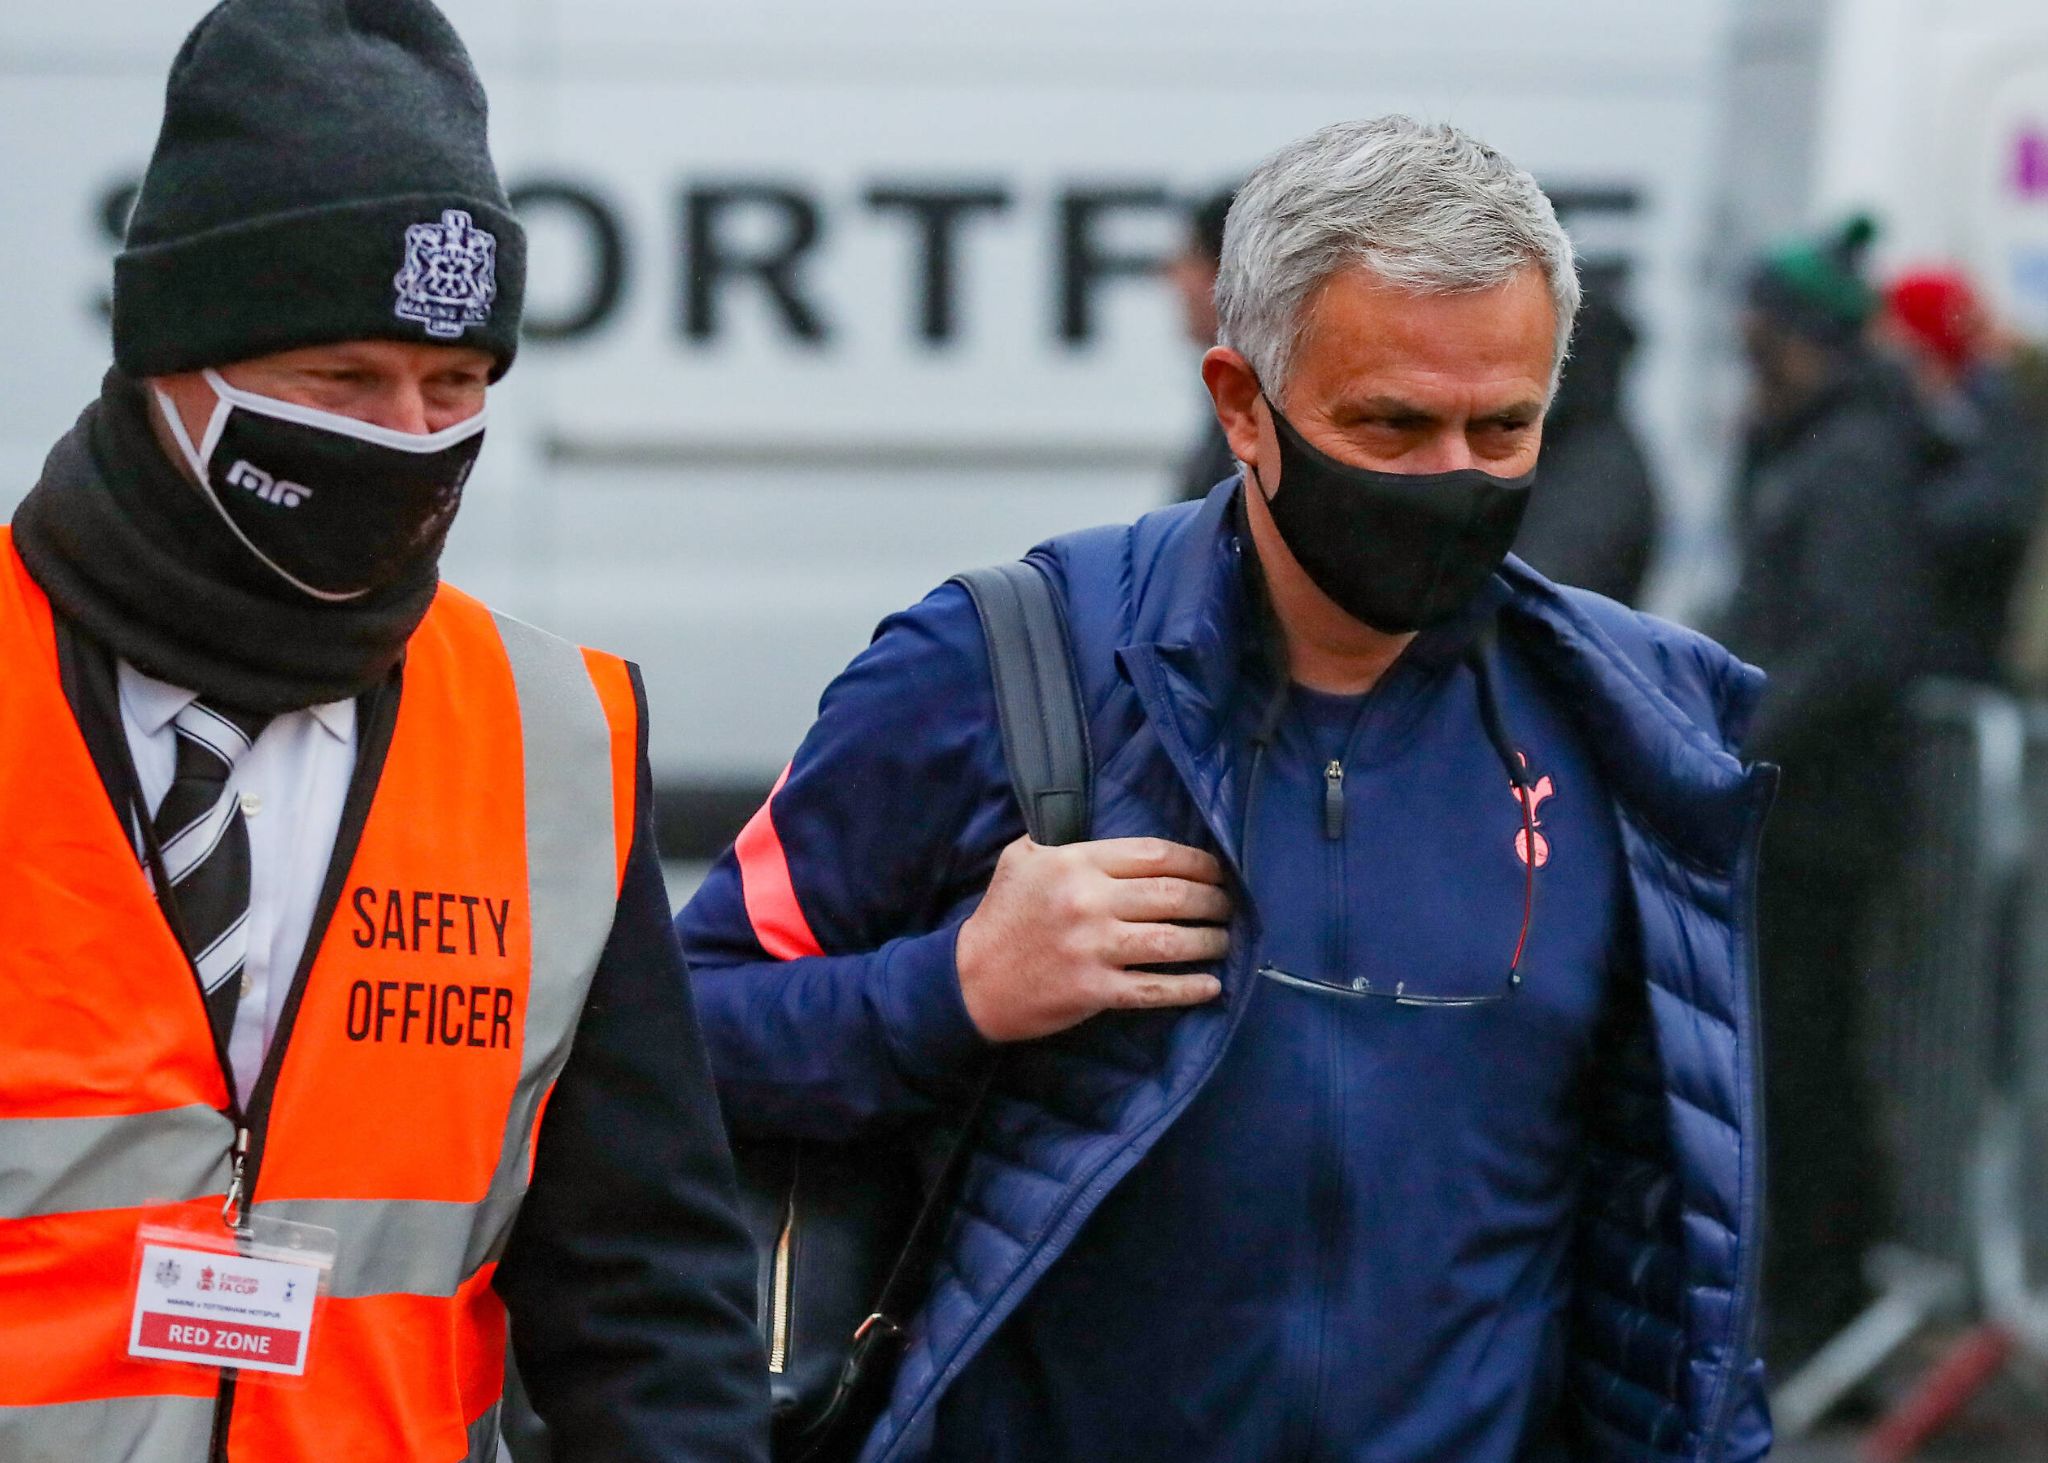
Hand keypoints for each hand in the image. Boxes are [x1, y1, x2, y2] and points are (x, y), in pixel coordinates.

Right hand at [954, 836, 1231, 1042]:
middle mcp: (1089, 902)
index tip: (1216, 869)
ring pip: (1171, 941)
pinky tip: (1211, 985)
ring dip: (1208, 941)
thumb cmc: (1002, 915)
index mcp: (1075, 863)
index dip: (1195, 862)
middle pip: (1172, 896)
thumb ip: (1063, 839)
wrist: (971, 980)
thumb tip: (1111, 831)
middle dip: (1211, 900)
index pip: (1154, 854)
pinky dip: (1188, 989)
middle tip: (1227, 905)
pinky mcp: (1095, 991)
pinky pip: (1154, 988)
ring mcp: (1093, 948)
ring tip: (1224, 940)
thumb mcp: (1022, 858)